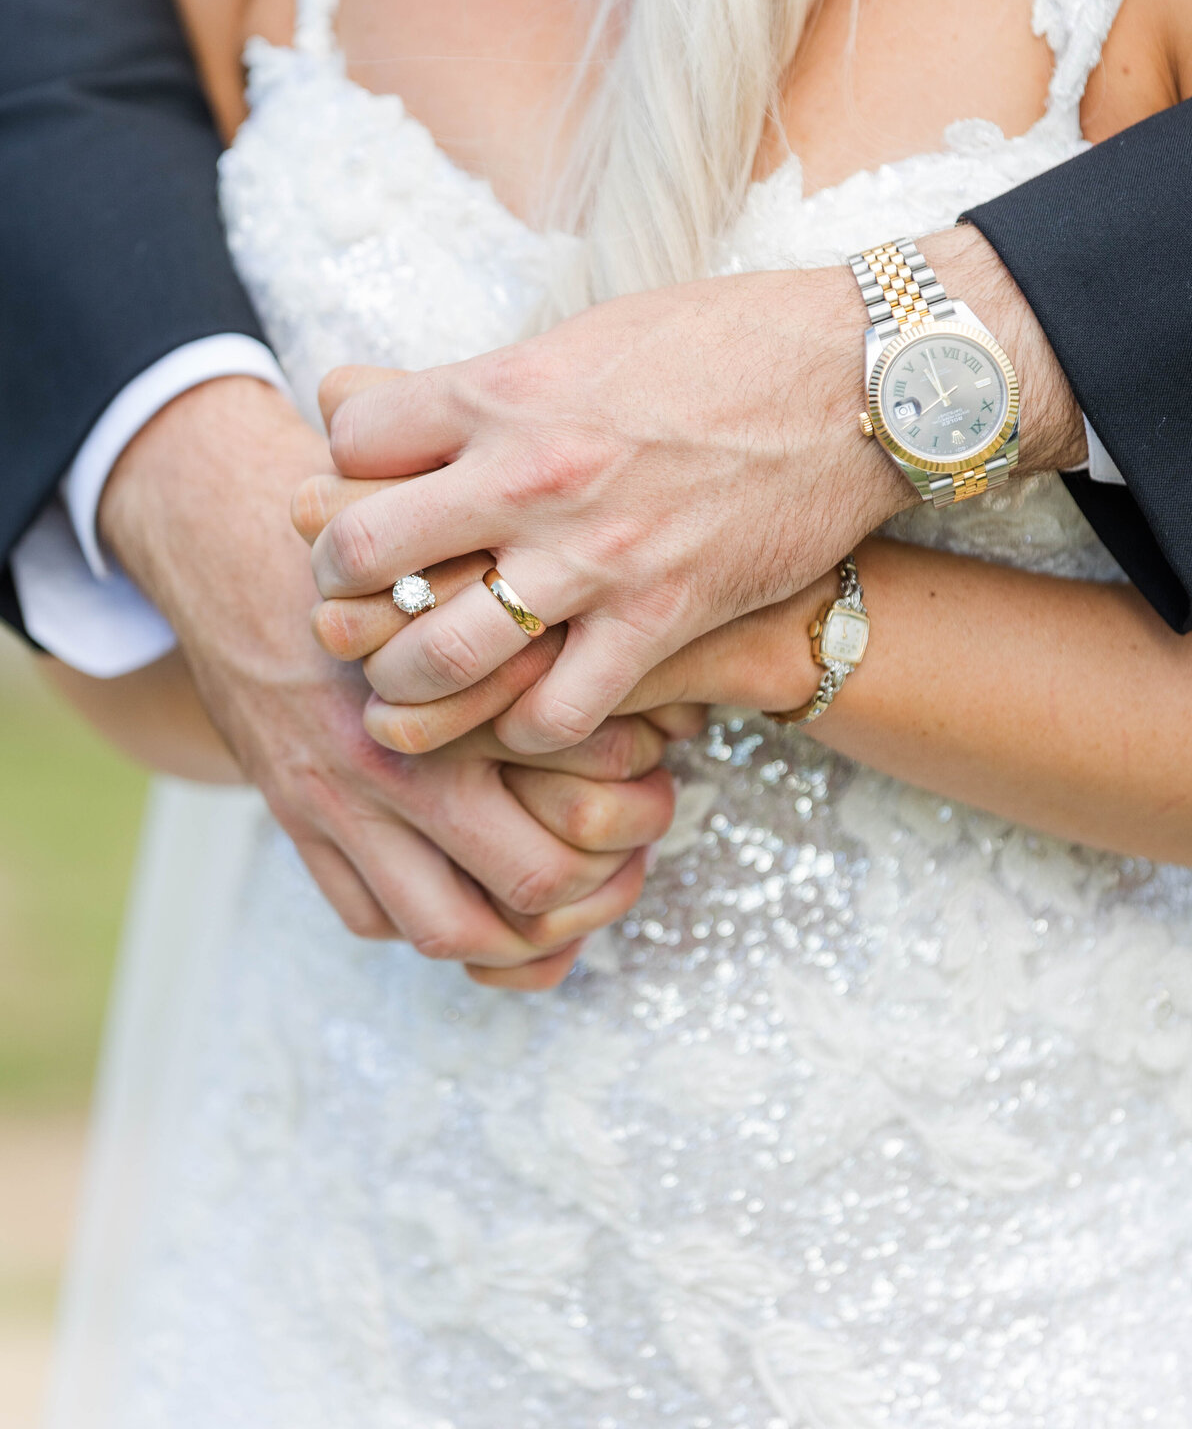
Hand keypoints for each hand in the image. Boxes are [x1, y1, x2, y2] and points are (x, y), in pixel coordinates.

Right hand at [99, 378, 678, 988]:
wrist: (232, 535)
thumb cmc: (377, 543)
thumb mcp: (476, 561)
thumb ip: (557, 629)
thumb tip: (677, 696)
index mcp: (465, 687)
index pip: (589, 788)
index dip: (642, 803)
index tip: (660, 782)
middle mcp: (404, 759)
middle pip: (537, 879)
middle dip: (601, 887)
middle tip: (630, 858)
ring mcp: (342, 802)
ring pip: (450, 928)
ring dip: (520, 938)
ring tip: (565, 905)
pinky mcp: (297, 818)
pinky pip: (368, 916)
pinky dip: (427, 927)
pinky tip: (472, 898)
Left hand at [307, 227, 1078, 754]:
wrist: (859, 379)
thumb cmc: (721, 342)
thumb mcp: (583, 333)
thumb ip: (482, 381)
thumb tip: (369, 399)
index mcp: (503, 389)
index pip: (350, 440)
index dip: (340, 473)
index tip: (359, 497)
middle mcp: (530, 473)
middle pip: (363, 553)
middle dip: (341, 589)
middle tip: (356, 607)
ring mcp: (594, 555)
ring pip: (441, 654)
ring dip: (407, 683)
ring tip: (403, 690)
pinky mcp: (661, 617)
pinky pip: (557, 711)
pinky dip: (528, 729)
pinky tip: (526, 717)